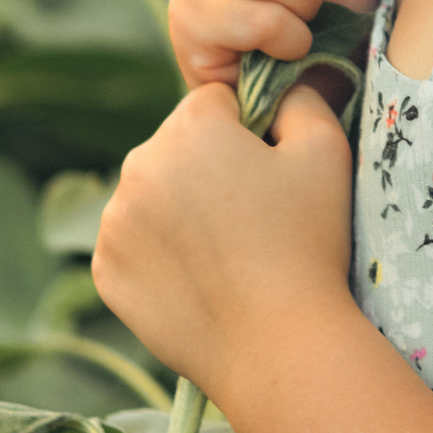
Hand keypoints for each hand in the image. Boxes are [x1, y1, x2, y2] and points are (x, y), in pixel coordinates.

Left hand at [92, 79, 355, 414]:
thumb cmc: (308, 244)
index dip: (248, 135)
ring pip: (150, 195)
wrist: (278, 345)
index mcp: (188, 127)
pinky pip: (132, 244)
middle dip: (206, 169)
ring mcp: (114, 222)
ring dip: (178, 210)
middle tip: (251, 219)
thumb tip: (281, 86)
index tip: (268, 176)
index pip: (214, 104)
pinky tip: (199, 278)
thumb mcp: (326, 152)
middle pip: (176, 148)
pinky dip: (159, 254)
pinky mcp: (106, 270)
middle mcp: (137, 165)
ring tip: (226, 254)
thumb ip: (302, 100)